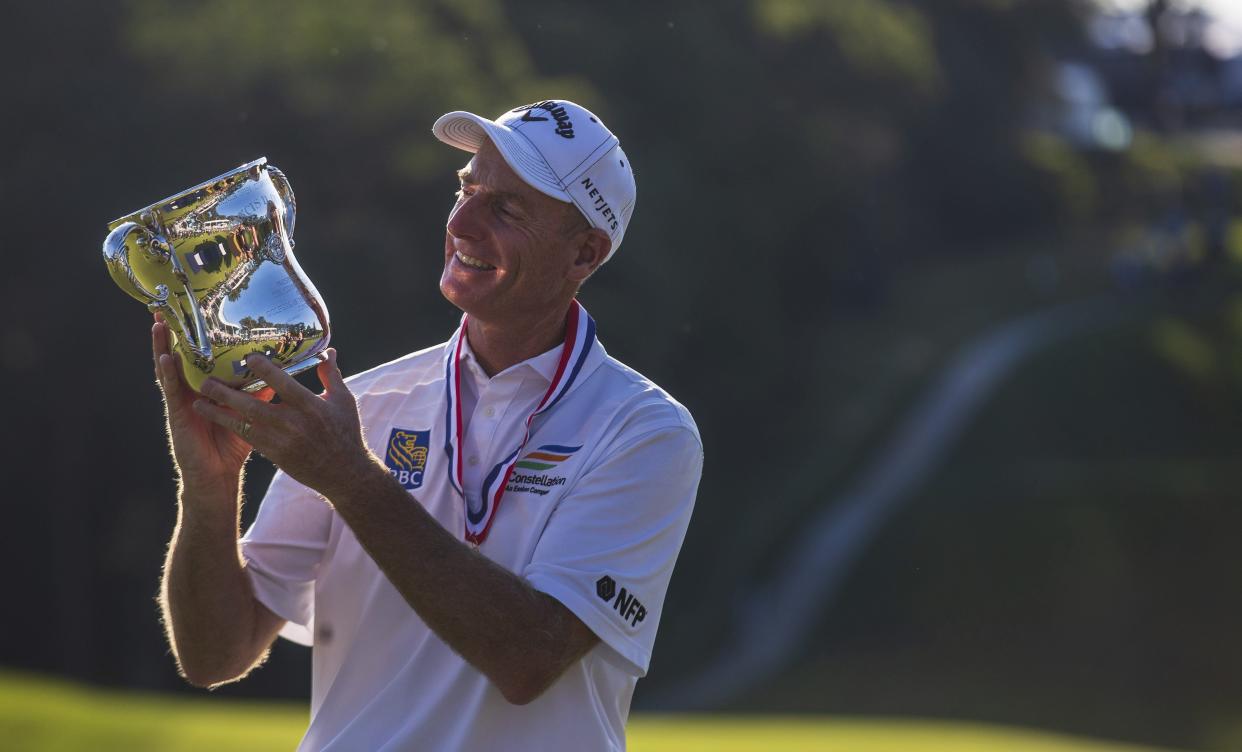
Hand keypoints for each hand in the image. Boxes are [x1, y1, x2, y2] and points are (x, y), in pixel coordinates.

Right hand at [153, 314, 273, 490]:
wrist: (219, 475)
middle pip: (180, 355)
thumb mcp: (250, 409)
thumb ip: (258, 388)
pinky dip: (167, 373)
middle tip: (168, 305)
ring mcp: (181, 400)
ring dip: (163, 345)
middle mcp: (191, 389)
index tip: (194, 309)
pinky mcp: (177, 413)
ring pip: (169, 367)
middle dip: (174, 332)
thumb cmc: (233, 443)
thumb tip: (281, 368)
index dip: (194, 334)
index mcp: (207, 386)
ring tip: (160, 323)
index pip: (198, 355)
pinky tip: (166, 357)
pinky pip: (171, 390)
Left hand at [192, 347, 374, 499]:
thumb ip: (331, 375)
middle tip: (206, 381)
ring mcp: (282, 442)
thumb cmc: (345, 433)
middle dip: (226, 394)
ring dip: (219, 413)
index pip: (282, 384)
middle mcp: (293, 424)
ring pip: (243, 425)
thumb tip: (329, 350)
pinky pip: (248, 438)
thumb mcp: (343, 401)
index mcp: (311, 406)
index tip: (247, 357)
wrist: (344, 473)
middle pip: (253, 406)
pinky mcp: (275, 455)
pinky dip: (231, 427)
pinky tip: (216, 418)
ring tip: (198, 402)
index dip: (264, 370)